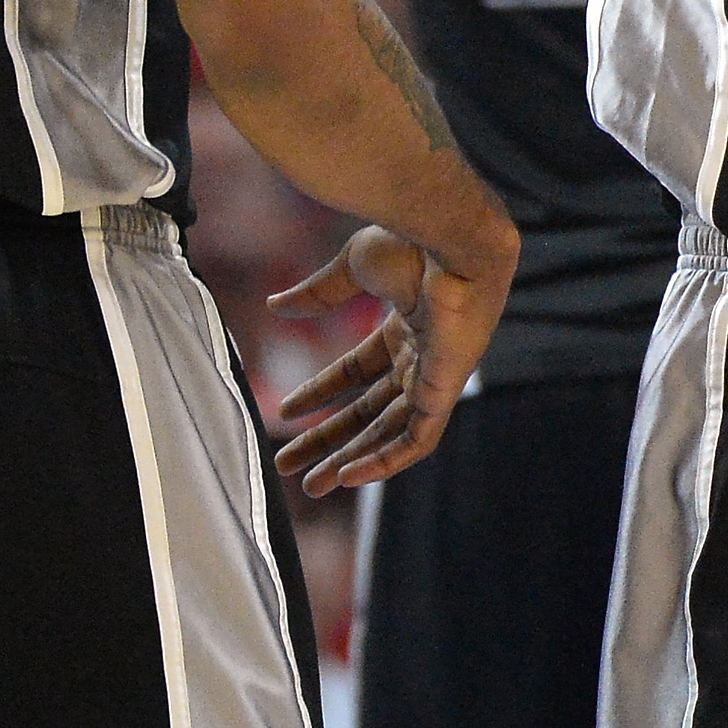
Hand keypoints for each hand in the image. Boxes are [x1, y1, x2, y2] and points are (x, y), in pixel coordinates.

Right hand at [269, 220, 505, 494]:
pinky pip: (419, 440)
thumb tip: (275, 306)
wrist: (452, 242)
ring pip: (391, 433)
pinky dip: (386, 461)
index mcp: (403, 327)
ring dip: (350, 459)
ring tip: (311, 484)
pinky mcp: (446, 391)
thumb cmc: (412, 245)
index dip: (321, 392)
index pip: (357, 371)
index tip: (285, 413)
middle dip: (330, 440)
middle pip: (370, 410)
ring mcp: (435, 375)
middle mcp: (421, 356)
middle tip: (289, 466)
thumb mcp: (353, 267)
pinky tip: (348, 477)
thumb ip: (318, 293)